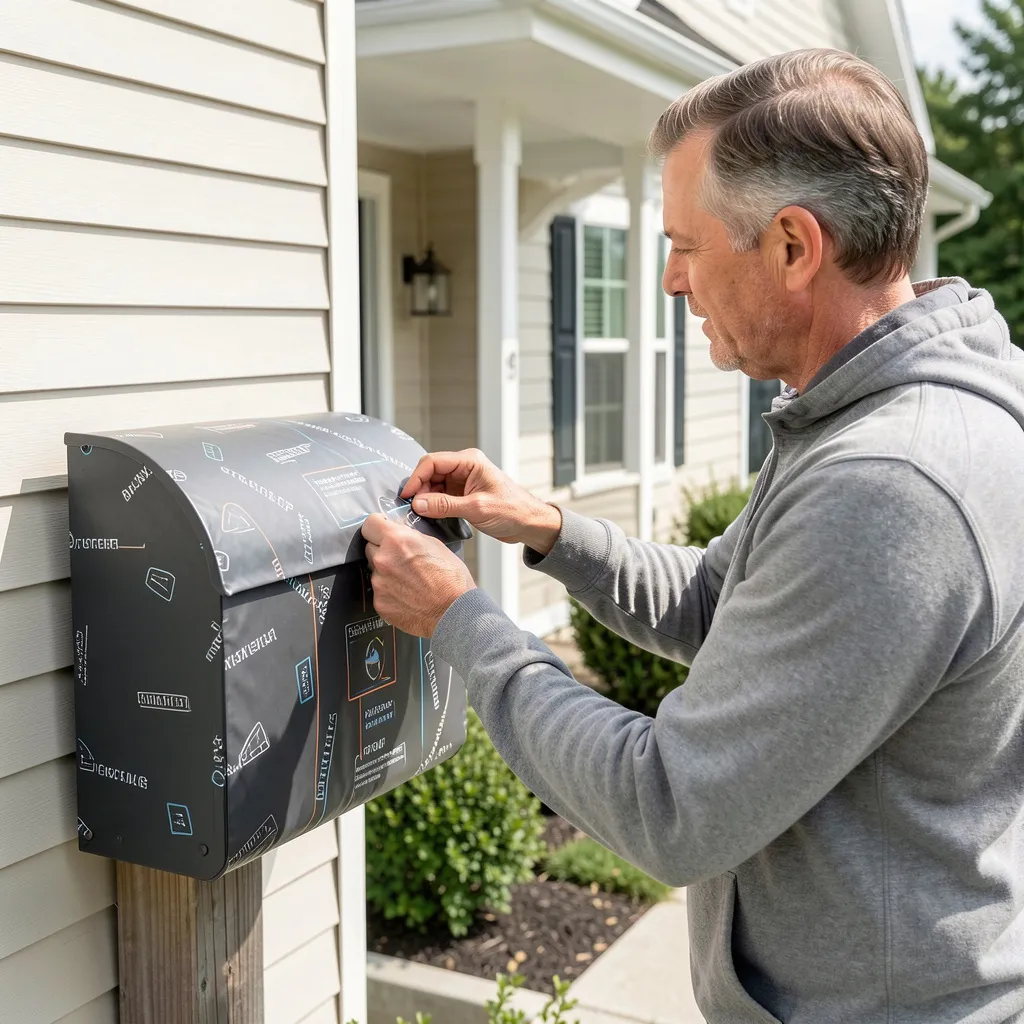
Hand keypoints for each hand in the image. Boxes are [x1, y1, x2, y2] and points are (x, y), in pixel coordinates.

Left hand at [361, 513, 475, 637]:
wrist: (455, 612)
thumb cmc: (451, 580)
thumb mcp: (435, 544)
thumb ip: (410, 536)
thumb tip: (399, 532)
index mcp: (397, 541)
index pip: (369, 524)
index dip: (378, 526)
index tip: (382, 530)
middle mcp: (383, 560)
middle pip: (370, 547)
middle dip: (383, 550)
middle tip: (401, 558)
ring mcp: (379, 583)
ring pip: (375, 571)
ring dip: (387, 572)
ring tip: (409, 580)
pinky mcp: (379, 603)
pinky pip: (379, 591)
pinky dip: (390, 592)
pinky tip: (407, 594)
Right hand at [401, 448, 562, 554]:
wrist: (529, 523)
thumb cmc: (512, 511)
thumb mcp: (476, 508)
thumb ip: (445, 505)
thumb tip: (419, 503)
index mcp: (470, 461)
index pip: (433, 462)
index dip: (416, 478)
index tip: (407, 496)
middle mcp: (465, 467)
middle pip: (431, 472)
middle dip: (420, 489)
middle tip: (414, 508)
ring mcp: (463, 480)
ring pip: (434, 484)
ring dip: (426, 498)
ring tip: (423, 513)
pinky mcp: (463, 493)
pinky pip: (441, 495)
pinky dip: (434, 504)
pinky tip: (432, 515)